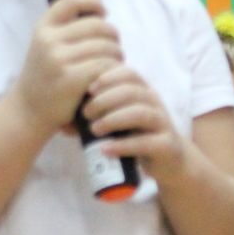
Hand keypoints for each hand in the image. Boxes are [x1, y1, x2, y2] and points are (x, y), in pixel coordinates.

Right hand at [15, 0, 123, 137]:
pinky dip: (114, 70)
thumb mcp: (45, 47)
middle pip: (98, 26)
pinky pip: (105, 66)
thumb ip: (65, 30)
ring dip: (117, 55)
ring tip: (115, 64)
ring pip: (106, 47)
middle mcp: (49, 40)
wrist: (28, 111)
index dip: (93, 1)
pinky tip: (111, 77)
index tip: (103, 12)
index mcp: (43, 28)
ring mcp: (59, 59)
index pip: (72, 0)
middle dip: (113, 36)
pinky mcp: (71, 79)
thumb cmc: (44, 78)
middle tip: (115, 49)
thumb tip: (100, 14)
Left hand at [82, 62, 184, 180]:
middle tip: (86, 113)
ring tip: (95, 129)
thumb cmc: (138, 136)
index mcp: (144, 91)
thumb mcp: (120, 120)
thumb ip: (101, 114)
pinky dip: (123, 145)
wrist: (169, 161)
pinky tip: (106, 149)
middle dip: (106, 100)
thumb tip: (64, 119)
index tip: (87, 90)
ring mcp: (162, 124)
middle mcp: (155, 103)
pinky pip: (145, 142)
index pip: (128, 73)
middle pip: (132, 91)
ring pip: (141, 113)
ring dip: (114, 119)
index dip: (107, 78)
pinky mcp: (166, 145)